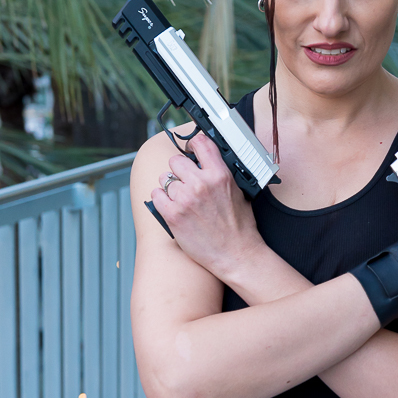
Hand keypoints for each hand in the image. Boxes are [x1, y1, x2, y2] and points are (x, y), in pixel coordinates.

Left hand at [150, 133, 263, 280]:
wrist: (236, 254)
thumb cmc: (240, 228)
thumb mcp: (239, 193)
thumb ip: (221, 175)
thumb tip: (208, 164)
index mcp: (220, 175)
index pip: (201, 143)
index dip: (193, 144)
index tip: (190, 148)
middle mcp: (201, 184)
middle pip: (176, 161)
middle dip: (179, 170)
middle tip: (186, 182)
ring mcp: (185, 199)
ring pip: (165, 179)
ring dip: (170, 188)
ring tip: (182, 200)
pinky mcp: (173, 214)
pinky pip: (156, 195)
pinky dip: (161, 200)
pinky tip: (171, 207)